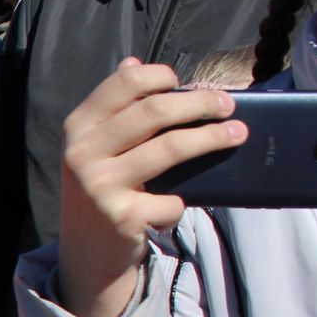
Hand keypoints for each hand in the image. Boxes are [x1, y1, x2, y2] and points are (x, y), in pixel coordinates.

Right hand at [59, 58, 245, 316]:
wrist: (85, 253)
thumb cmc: (99, 190)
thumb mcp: (95, 147)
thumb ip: (113, 108)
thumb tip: (134, 62)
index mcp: (78, 128)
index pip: (124, 83)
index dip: (161, 76)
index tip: (184, 82)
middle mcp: (83, 153)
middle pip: (154, 111)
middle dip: (200, 103)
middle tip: (228, 105)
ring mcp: (100, 185)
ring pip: (171, 148)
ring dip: (212, 138)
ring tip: (237, 133)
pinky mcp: (121, 216)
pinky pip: (172, 198)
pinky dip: (182, 203)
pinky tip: (177, 206)